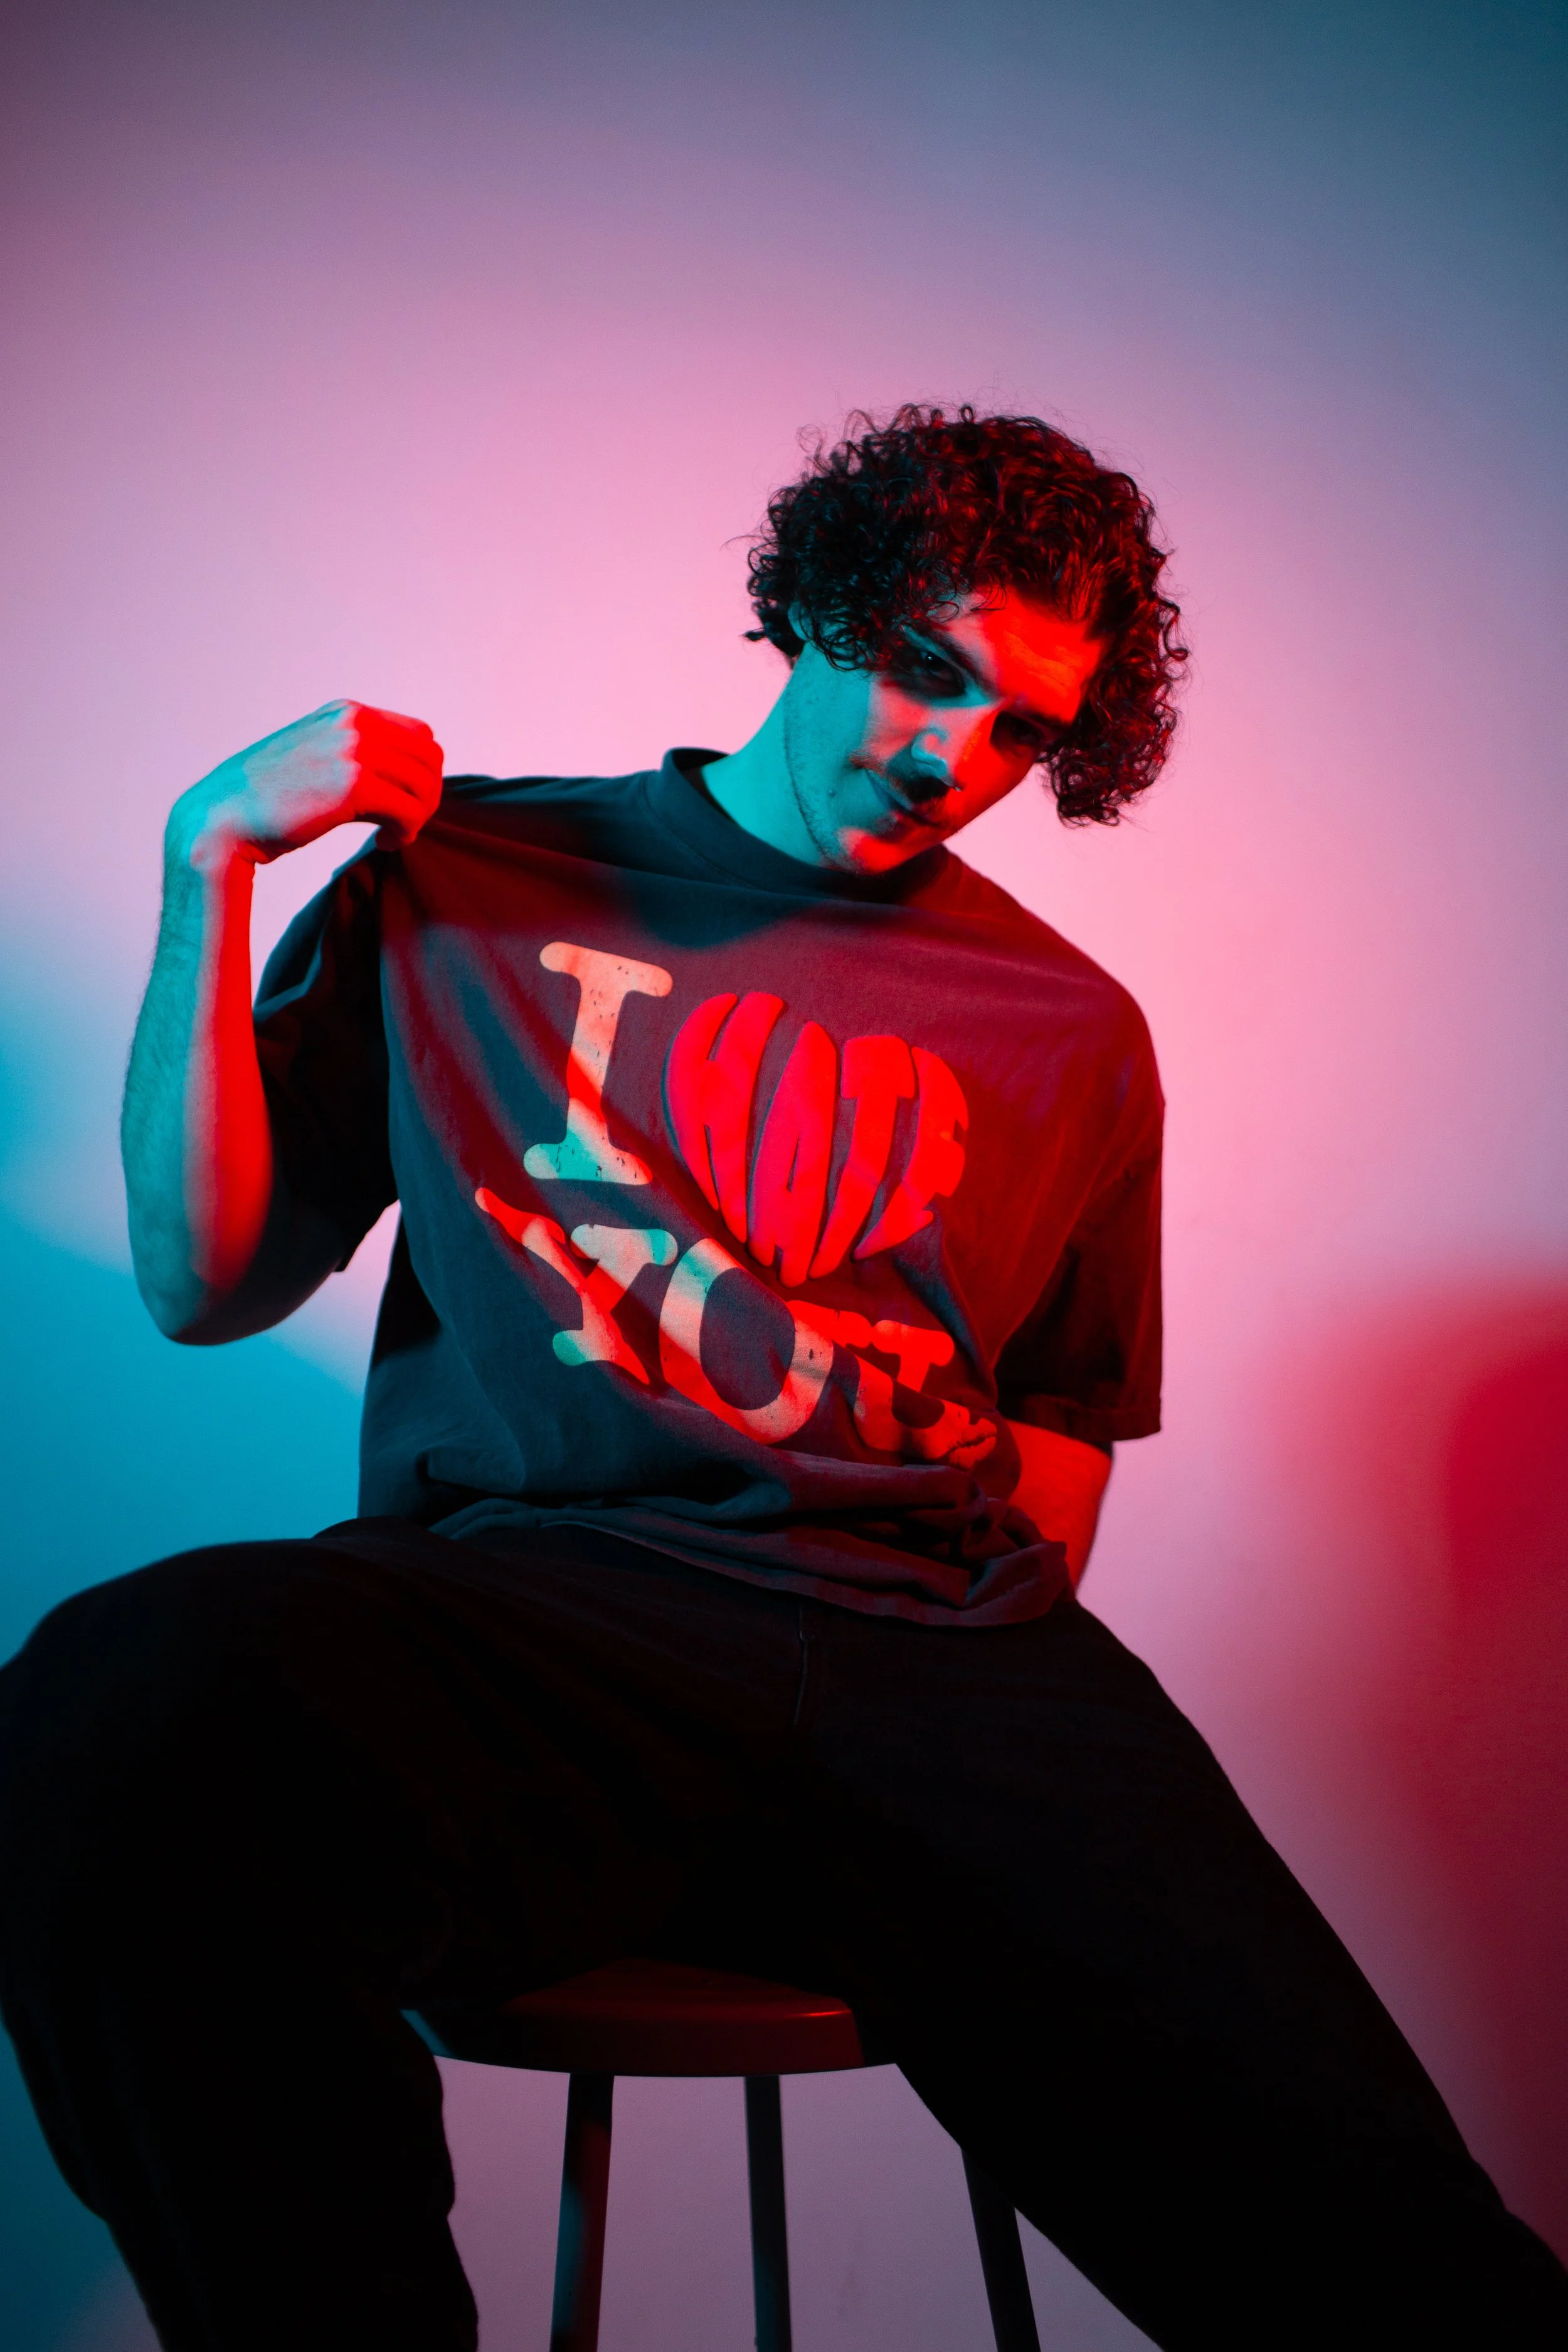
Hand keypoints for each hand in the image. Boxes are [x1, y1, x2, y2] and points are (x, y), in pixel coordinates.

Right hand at [170, 700, 443, 871]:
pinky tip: (384, 844)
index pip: (419, 735)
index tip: (400, 800)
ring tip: (392, 836)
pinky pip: (410, 811)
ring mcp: (353, 751)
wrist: (222, 819)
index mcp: (345, 712)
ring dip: (418, 817)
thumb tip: (395, 773)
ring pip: (425, 785)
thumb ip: (349, 751)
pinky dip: (406, 833)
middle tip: (404, 823)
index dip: (420, 772)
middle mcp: (352, 723)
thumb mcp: (312, 756)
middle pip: (430, 758)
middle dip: (427, 795)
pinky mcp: (353, 787)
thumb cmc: (265, 799)